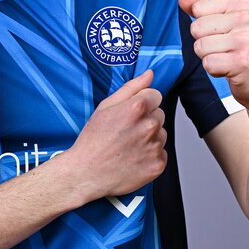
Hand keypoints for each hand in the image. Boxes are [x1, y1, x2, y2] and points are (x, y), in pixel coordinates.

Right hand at [68, 69, 166, 200]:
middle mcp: (149, 126)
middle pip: (159, 114)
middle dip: (146, 120)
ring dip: (149, 138)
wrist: (87, 173)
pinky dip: (150, 155)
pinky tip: (133, 158)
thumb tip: (150, 74)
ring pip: (161, 134)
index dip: (142, 103)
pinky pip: (161, 153)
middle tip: (126, 131)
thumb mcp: (105, 107)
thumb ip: (131, 88)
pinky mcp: (158, 165)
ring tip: (128, 146)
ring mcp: (154, 146)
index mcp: (137, 108)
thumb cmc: (93, 140)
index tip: (130, 114)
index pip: (156, 95)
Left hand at [178, 0, 248, 112]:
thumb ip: (202, 8)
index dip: (204, 25)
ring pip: (200, 46)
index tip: (224, 33)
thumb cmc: (242, 50)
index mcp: (242, 1)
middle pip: (196, 28)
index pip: (198, 8)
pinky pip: (208, 63)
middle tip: (225, 48)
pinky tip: (230, 69)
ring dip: (209, 57)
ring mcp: (246, 39)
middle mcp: (246, 17)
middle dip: (204, 42)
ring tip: (228, 58)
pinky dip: (214, 70)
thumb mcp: (225, 22)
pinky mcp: (243, 61)